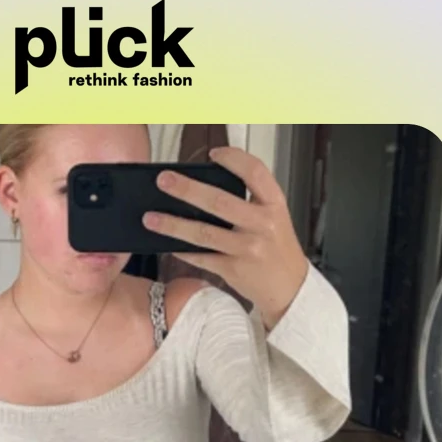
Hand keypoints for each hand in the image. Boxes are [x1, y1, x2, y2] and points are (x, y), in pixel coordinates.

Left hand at [142, 147, 309, 326]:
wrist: (290, 288)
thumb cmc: (279, 250)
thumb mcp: (275, 217)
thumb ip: (251, 200)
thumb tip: (206, 187)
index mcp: (274, 204)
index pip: (255, 171)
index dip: (233, 158)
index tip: (213, 154)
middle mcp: (262, 224)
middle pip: (219, 201)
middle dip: (187, 190)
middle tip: (164, 181)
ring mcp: (247, 249)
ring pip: (203, 233)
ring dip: (173, 224)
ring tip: (151, 217)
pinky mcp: (233, 270)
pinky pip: (201, 257)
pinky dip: (183, 250)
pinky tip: (168, 244)